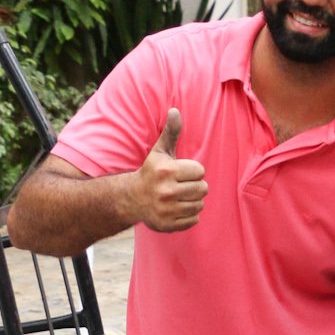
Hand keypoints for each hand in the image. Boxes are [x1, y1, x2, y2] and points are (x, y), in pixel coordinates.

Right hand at [129, 108, 206, 232]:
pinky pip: (194, 220)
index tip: (180, 172)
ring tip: (179, 196)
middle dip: (195, 186)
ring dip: (193, 201)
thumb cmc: (152, 172)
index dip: (193, 171)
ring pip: (200, 205)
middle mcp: (166, 191)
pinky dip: (189, 215)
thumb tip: (175, 110)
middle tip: (181, 185)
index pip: (200, 171)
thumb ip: (171, 132)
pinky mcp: (168, 225)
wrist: (132, 198)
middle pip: (203, 189)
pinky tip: (176, 208)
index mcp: (166, 171)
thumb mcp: (160, 151)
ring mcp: (167, 210)